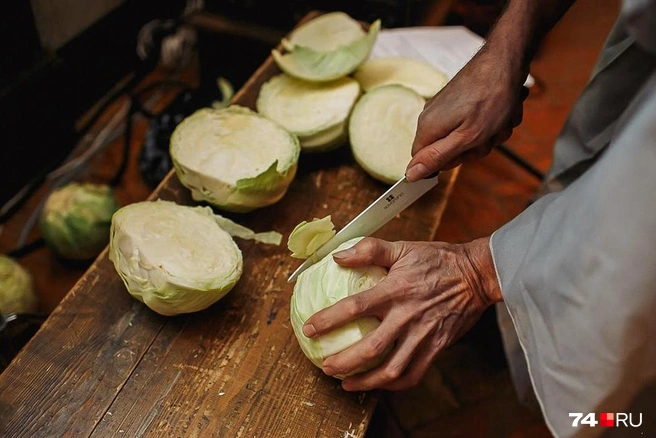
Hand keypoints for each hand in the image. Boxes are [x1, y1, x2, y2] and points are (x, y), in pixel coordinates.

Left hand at [301, 237, 501, 390]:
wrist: (475, 274)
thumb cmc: (437, 259)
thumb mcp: (402, 247)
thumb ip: (369, 249)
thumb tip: (338, 256)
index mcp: (395, 289)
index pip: (354, 307)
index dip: (328, 320)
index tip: (309, 329)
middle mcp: (407, 315)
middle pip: (370, 348)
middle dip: (343, 362)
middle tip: (325, 366)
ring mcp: (423, 335)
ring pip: (391, 369)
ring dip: (365, 381)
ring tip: (346, 383)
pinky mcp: (436, 347)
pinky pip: (414, 374)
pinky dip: (393, 384)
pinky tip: (379, 383)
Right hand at [406, 48, 528, 180]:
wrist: (506, 61)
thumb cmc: (490, 97)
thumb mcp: (465, 137)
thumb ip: (436, 158)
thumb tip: (410, 174)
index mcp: (428, 127)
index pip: (422, 161)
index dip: (446, 163)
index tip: (465, 153)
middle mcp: (433, 116)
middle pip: (448, 151)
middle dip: (475, 147)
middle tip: (488, 134)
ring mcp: (447, 108)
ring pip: (467, 138)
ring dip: (489, 134)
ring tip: (499, 118)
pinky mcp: (460, 101)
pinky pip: (475, 123)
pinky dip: (492, 121)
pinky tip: (502, 110)